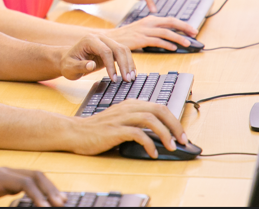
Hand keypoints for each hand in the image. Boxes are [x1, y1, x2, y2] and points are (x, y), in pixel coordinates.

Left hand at [0, 167, 64, 206]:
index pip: (23, 182)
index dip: (37, 195)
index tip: (47, 208)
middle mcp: (4, 172)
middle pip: (34, 175)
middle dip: (50, 189)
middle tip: (62, 204)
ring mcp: (8, 174)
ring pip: (35, 176)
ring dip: (49, 187)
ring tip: (62, 201)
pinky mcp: (9, 180)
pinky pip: (31, 181)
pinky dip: (43, 189)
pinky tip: (51, 199)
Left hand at [60, 34, 134, 82]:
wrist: (67, 60)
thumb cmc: (68, 64)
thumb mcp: (69, 68)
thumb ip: (80, 66)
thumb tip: (91, 65)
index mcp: (89, 40)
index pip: (105, 51)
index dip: (111, 65)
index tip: (114, 79)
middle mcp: (99, 38)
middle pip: (118, 48)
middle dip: (124, 64)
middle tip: (127, 80)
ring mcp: (106, 42)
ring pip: (123, 50)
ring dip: (129, 64)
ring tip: (130, 78)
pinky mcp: (110, 48)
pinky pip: (123, 53)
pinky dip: (128, 63)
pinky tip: (130, 73)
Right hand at [68, 100, 188, 158]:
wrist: (74, 132)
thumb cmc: (97, 130)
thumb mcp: (119, 121)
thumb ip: (136, 122)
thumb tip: (159, 134)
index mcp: (130, 104)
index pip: (158, 106)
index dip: (174, 120)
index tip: (182, 134)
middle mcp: (127, 108)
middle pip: (158, 109)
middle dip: (175, 125)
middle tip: (183, 140)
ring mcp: (120, 118)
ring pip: (150, 119)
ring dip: (165, 134)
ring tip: (171, 147)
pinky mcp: (114, 129)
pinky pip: (137, 134)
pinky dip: (148, 143)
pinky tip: (152, 153)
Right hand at [105, 16, 198, 51]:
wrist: (109, 39)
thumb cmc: (125, 37)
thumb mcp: (140, 30)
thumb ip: (152, 31)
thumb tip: (167, 38)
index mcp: (149, 20)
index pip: (170, 20)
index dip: (183, 24)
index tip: (192, 30)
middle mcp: (148, 23)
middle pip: (171, 22)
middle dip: (184, 27)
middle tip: (195, 33)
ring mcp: (144, 30)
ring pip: (166, 32)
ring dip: (178, 38)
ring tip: (187, 43)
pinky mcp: (140, 39)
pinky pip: (157, 41)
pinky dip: (167, 44)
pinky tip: (173, 48)